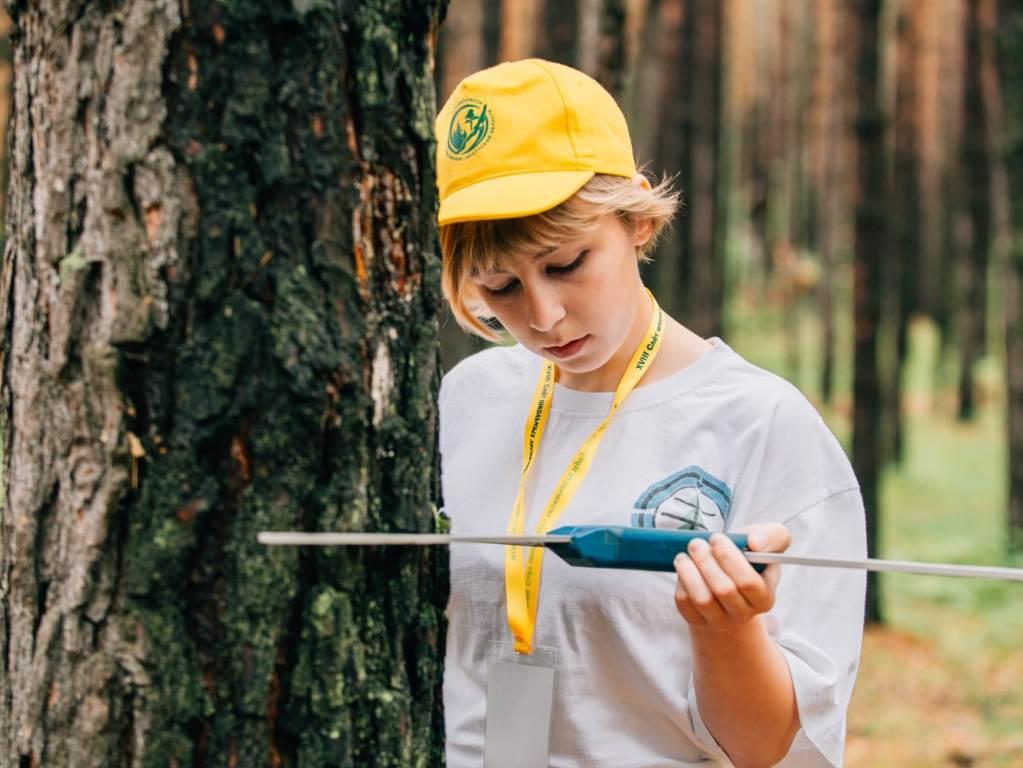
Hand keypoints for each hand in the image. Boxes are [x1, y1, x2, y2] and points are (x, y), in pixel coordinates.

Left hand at [672, 523, 789, 629]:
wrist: (729, 578)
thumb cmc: (748, 558)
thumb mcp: (768, 543)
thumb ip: (770, 537)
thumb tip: (754, 542)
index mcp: (764, 597)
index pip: (748, 582)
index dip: (729, 557)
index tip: (716, 538)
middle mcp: (743, 613)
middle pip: (724, 590)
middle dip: (706, 561)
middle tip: (696, 543)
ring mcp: (720, 620)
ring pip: (702, 599)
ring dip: (689, 572)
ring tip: (685, 555)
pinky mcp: (697, 620)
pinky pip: (685, 604)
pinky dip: (681, 583)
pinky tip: (684, 568)